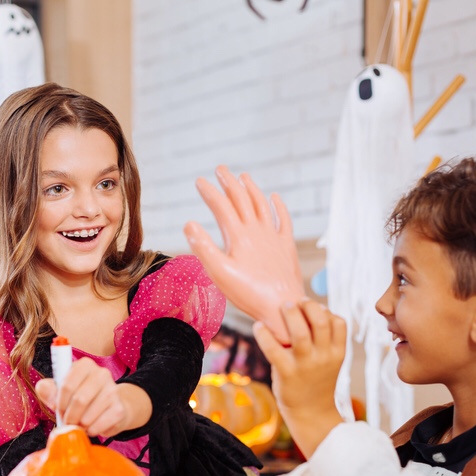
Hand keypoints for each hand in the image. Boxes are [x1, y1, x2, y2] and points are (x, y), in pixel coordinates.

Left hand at [35, 357, 149, 437]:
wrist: (111, 407)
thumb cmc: (82, 397)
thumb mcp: (61, 390)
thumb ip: (48, 390)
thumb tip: (48, 395)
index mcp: (85, 365)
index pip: (67, 385)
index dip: (60, 402)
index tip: (59, 410)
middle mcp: (102, 373)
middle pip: (79, 400)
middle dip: (69, 416)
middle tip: (68, 421)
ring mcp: (113, 390)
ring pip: (88, 416)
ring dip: (80, 425)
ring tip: (81, 423)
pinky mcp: (119, 409)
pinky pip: (98, 426)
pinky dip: (91, 431)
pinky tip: (92, 427)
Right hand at [184, 165, 304, 344]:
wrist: (283, 306)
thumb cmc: (249, 293)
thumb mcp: (219, 273)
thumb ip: (203, 247)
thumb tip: (189, 224)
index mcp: (238, 236)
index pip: (221, 206)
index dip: (210, 192)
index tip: (200, 181)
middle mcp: (257, 231)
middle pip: (242, 199)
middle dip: (230, 182)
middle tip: (221, 169)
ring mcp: (273, 237)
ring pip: (262, 205)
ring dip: (252, 189)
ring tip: (243, 176)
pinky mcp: (287, 246)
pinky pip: (283, 219)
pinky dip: (278, 206)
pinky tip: (275, 198)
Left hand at [253, 300, 345, 457]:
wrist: (311, 413)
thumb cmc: (316, 381)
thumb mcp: (330, 361)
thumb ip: (324, 340)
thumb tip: (307, 310)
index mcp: (338, 353)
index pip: (339, 323)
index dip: (326, 310)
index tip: (314, 308)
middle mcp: (324, 357)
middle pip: (321, 322)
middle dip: (309, 306)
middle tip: (296, 301)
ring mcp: (306, 365)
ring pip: (301, 332)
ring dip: (291, 314)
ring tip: (283, 306)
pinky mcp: (286, 372)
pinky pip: (274, 349)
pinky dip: (264, 334)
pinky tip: (259, 326)